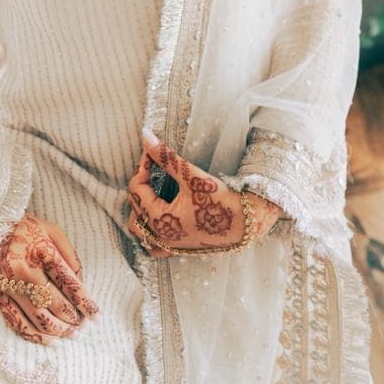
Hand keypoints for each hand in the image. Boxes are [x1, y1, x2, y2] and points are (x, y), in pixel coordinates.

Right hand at [0, 214, 98, 342]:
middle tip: (84, 326)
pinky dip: (37, 336)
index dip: (86, 303)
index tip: (97, 317)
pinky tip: (52, 341)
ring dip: (59, 330)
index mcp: (41, 250)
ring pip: (39, 317)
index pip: (69, 283)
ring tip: (72, 334)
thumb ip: (69, 254)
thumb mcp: (51, 230)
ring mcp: (9, 285)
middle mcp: (24, 269)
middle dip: (74, 318)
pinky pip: (18, 323)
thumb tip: (81, 284)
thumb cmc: (24, 228)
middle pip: (55, 303)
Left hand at [126, 131, 283, 257]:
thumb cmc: (220, 200)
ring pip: (140, 231)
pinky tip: (159, 215)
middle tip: (153, 167)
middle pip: (135, 208)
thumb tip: (145, 136)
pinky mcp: (181, 248)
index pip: (136, 189)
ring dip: (139, 211)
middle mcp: (162, 237)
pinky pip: (155, 246)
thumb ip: (166, 157)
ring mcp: (171, 245)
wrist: (247, 222)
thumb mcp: (191, 176)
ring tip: (151, 191)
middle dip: (141, 184)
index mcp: (160, 220)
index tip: (152, 152)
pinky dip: (150, 232)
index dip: (142, 167)